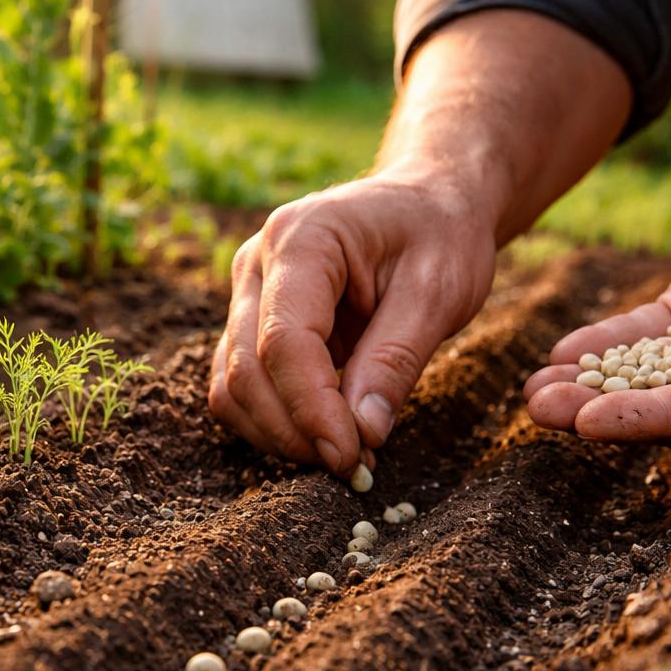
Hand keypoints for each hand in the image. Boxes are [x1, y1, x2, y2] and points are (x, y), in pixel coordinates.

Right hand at [208, 173, 496, 473]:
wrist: (426, 203)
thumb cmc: (439, 235)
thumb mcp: (439, 291)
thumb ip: (396, 359)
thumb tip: (362, 435)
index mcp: (302, 238)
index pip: (284, 341)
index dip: (312, 409)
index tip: (352, 457)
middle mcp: (256, 262)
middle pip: (246, 370)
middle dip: (295, 431)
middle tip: (354, 467)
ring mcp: (245, 292)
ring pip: (231, 386)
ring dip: (279, 434)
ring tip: (344, 454)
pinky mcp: (249, 321)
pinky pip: (240, 385)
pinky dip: (274, 422)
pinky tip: (324, 435)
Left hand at [526, 150, 670, 439]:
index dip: (652, 418)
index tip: (591, 421)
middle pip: (668, 402)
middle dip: (602, 409)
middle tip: (538, 409)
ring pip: (647, 373)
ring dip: (589, 385)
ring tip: (530, 393)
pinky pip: (644, 334)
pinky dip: (602, 345)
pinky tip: (558, 354)